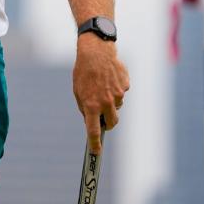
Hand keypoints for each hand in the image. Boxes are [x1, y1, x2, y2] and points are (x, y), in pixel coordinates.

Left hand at [72, 33, 130, 153]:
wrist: (96, 51)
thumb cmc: (83, 72)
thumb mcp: (78, 91)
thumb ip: (84, 107)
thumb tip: (92, 120)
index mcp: (91, 105)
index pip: (94, 131)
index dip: (95, 144)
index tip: (96, 152)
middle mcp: (105, 102)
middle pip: (112, 123)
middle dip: (108, 123)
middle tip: (103, 118)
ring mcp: (117, 94)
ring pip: (117, 106)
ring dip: (111, 102)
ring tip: (102, 86)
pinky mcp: (125, 86)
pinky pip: (121, 93)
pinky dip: (116, 89)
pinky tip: (109, 78)